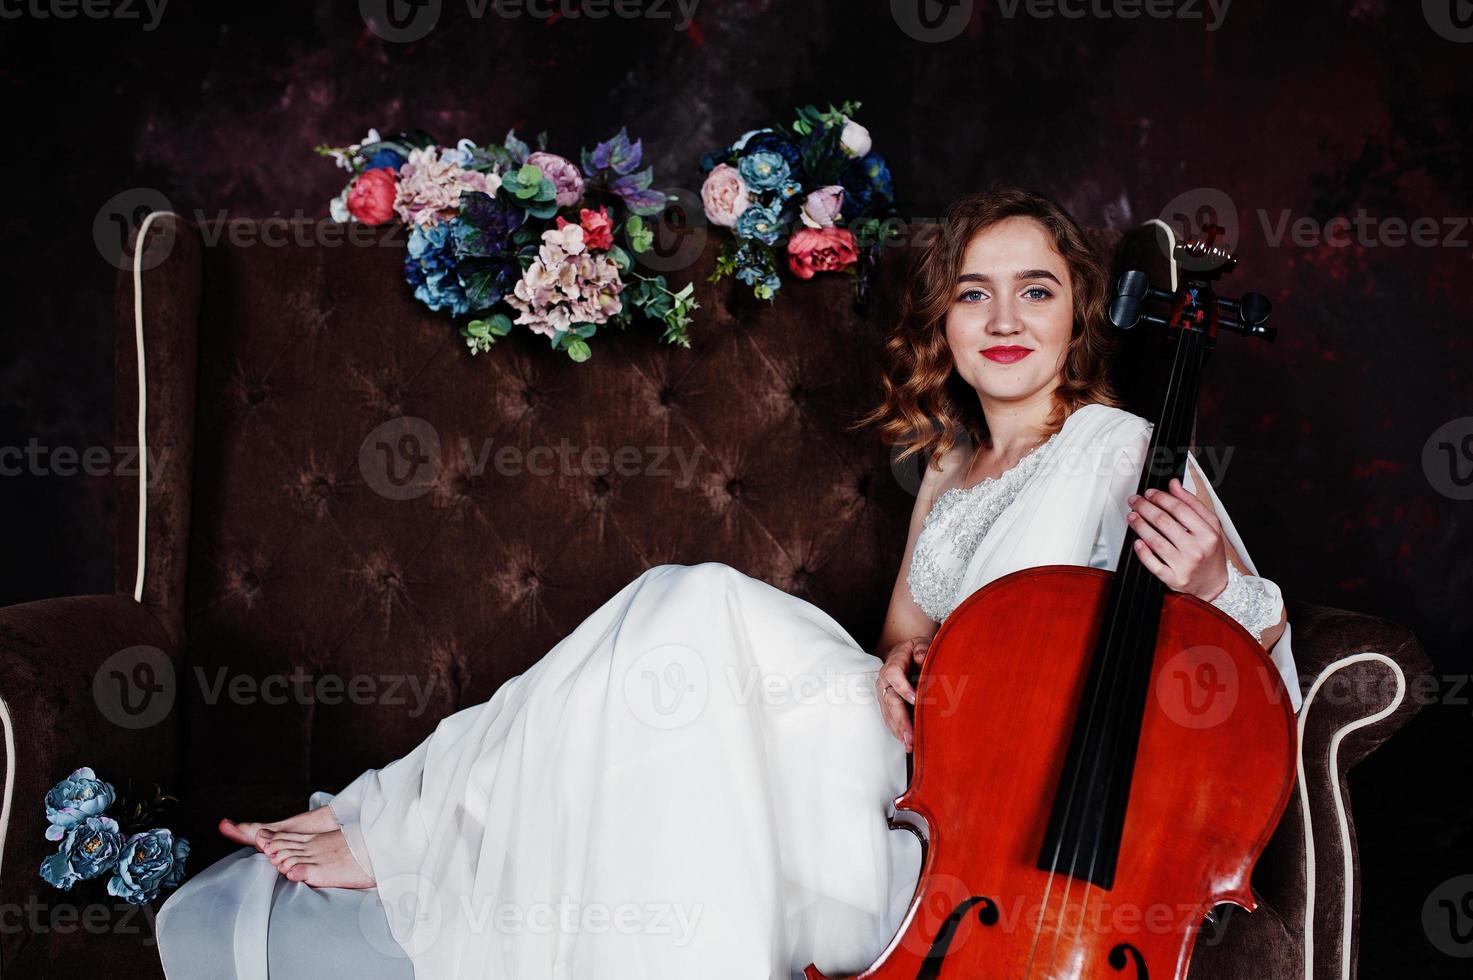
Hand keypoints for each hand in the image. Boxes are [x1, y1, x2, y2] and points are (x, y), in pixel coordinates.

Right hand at [876, 635, 928, 751]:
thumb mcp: (919, 643)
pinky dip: (897, 731)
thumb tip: (921, 657)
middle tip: (910, 735)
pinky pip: (889, 719)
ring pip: (888, 713)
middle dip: (900, 719)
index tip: (916, 699)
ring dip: (898, 730)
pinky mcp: (886, 705)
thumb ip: (921, 648)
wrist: (902, 654)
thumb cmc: (914, 650)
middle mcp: (884, 681)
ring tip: (909, 744)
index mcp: (892, 664)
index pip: (893, 674)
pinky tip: (905, 742)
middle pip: (890, 701)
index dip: (903, 687)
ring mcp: (883, 694)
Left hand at [1125, 478, 1229, 600]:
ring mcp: (1184, 565)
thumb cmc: (1211, 552)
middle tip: (1135, 501)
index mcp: (1207, 534)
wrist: (1214, 583)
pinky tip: (1137, 542)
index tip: (1150, 493)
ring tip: (1132, 516)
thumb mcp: (1210, 525)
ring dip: (1139, 525)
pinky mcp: (1174, 579)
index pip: (1180, 509)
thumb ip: (1192, 503)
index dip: (1161, 498)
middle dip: (1145, 508)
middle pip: (1164, 522)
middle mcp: (1196, 549)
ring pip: (1155, 541)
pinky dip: (1143, 552)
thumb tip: (1174, 484)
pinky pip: (1153, 564)